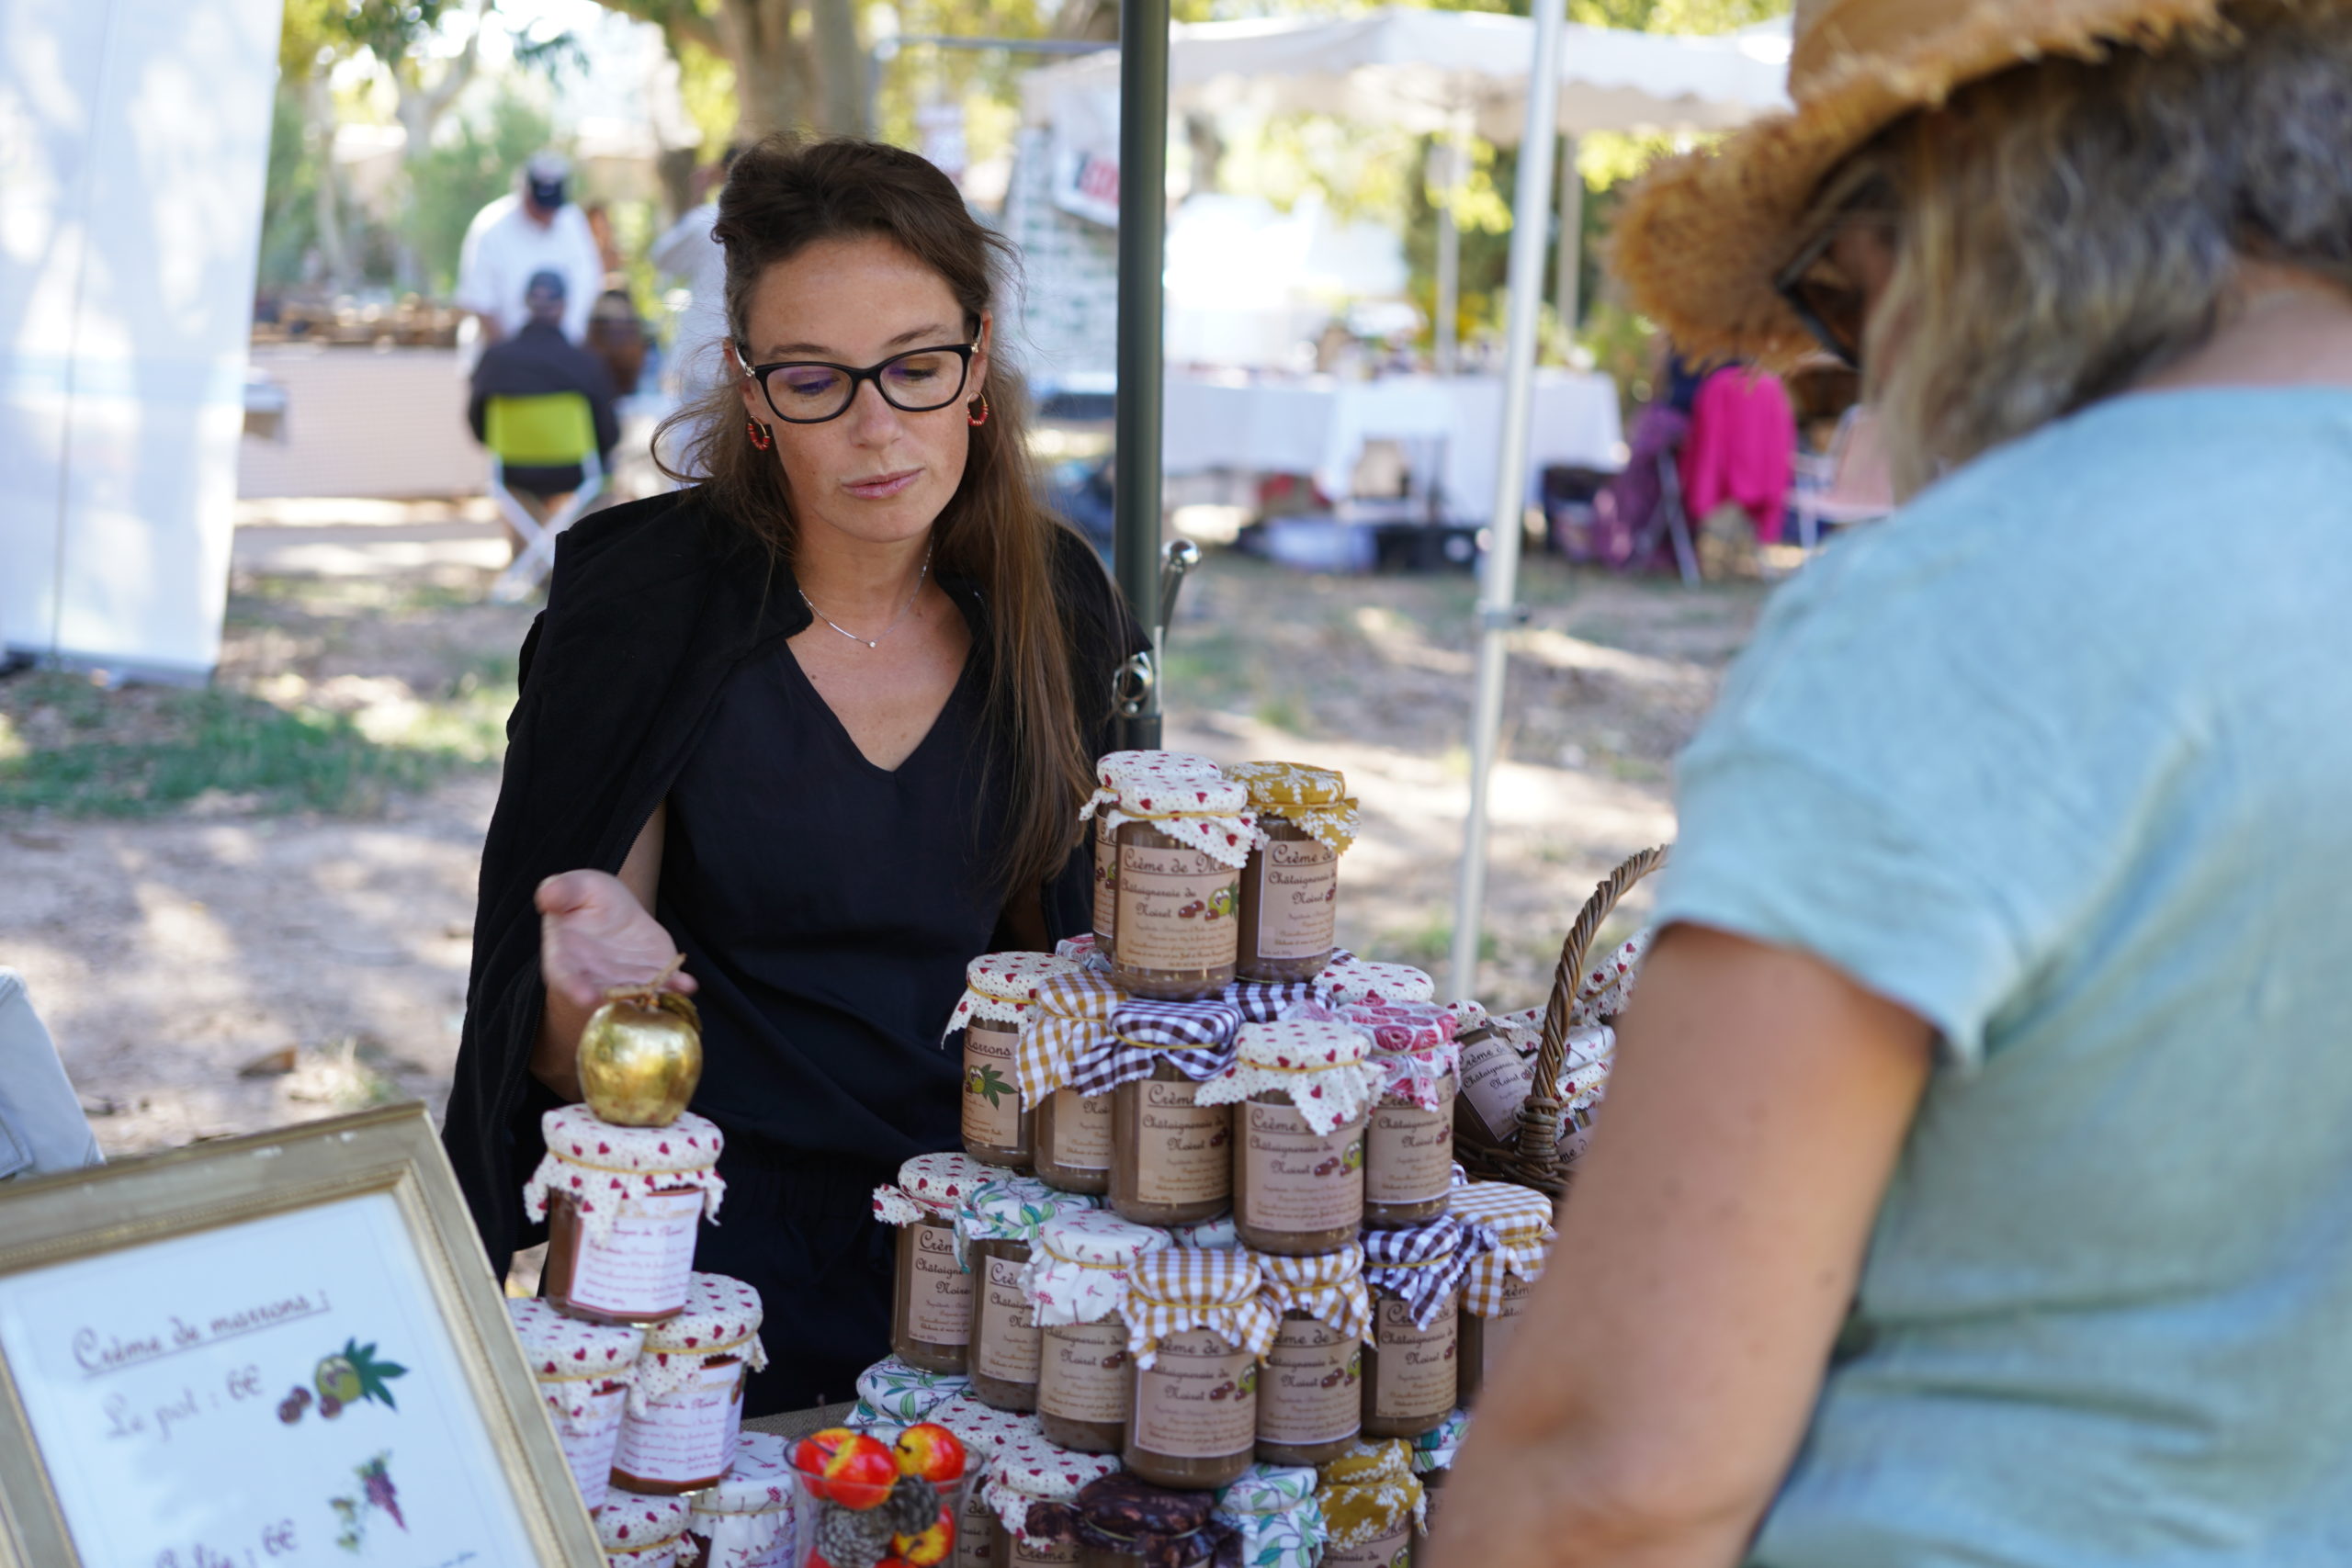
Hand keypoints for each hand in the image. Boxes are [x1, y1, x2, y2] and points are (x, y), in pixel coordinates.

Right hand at [536, 870, 696, 1011]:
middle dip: (617, 1002)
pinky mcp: (651, 977)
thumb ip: (563, 891)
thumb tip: (547, 895)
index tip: (585, 998)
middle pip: (603, 995)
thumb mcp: (576, 887)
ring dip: (649, 1000)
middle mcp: (593, 978)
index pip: (564, 977)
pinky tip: (687, 984)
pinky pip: (664, 986)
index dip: (574, 988)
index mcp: (565, 958)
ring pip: (635, 996)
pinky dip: (676, 987)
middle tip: (630, 1006)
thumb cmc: (586, 901)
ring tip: (664, 997)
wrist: (616, 912)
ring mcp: (624, 981)